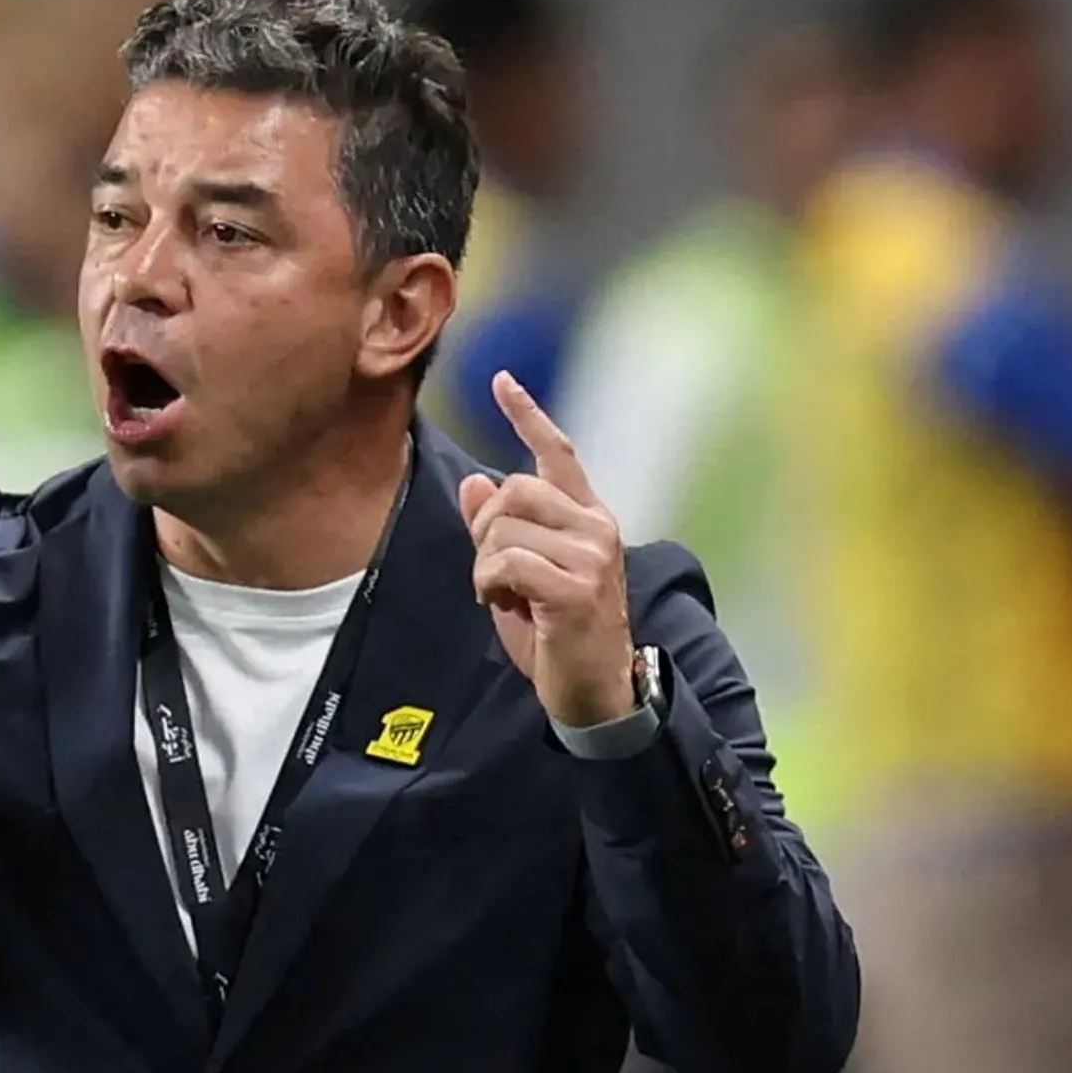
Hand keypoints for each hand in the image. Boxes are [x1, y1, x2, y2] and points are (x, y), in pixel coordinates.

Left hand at [457, 371, 635, 728]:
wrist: (595, 692)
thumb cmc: (559, 635)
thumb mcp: (521, 575)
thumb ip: (501, 529)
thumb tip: (476, 482)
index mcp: (588, 518)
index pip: (558, 453)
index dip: (526, 415)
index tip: (501, 380)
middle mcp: (596, 528)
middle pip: (514, 489)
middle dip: (485, 529)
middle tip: (491, 572)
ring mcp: (590, 556)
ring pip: (505, 527)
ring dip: (485, 566)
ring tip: (503, 595)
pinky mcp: (575, 588)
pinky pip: (506, 563)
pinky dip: (489, 585)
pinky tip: (503, 605)